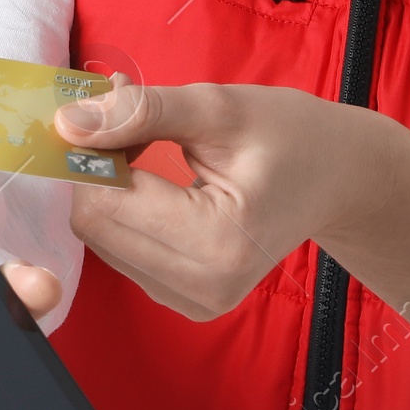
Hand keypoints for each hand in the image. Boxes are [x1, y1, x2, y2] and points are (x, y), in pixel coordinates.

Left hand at [53, 78, 398, 320]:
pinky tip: (158, 183)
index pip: (104, 204)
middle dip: (100, 168)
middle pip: (96, 226)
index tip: (112, 108)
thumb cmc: (294, 136)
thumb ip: (142, 113)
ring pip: (102, 240)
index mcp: (217, 244)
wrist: (342, 178)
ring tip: (154, 150)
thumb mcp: (220, 108)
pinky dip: (127, 210)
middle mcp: (203, 288)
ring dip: (112, 188)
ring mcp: (193, 301)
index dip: (92, 151)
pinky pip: (122, 251)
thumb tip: (68, 123)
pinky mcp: (185, 299)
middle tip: (136, 123)